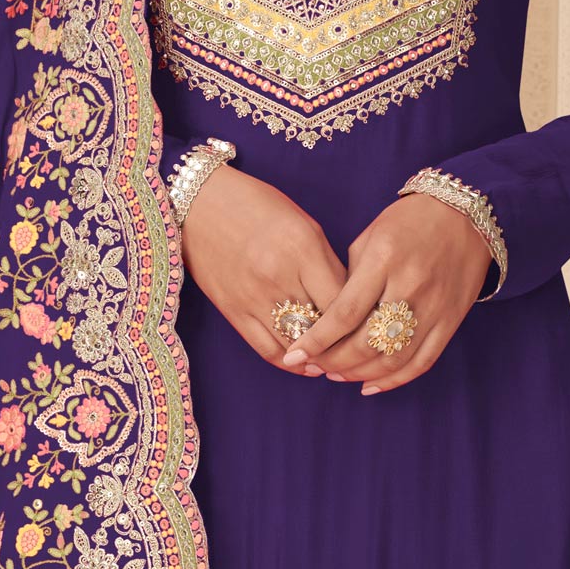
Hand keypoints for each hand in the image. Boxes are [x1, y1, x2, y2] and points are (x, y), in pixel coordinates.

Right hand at [177, 164, 349, 372]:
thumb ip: (327, 263)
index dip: (362, 316)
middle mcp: (279, 275)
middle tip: (360, 348)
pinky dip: (291, 363)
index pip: (344, 299)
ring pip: (298, 344)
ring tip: (336, 361)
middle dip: (345, 340)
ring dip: (320, 357)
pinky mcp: (234, 312)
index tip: (371, 324)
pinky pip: (268, 349)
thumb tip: (348, 302)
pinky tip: (306, 365)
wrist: (198, 204)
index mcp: (302, 247)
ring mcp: (254, 297)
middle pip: (324, 324)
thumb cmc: (256, 206)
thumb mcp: (302, 224)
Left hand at [280, 192, 490, 395]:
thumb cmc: (408, 222)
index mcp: (384, 260)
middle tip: (314, 366)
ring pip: (393, 358)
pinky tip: (370, 385)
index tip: (295, 355)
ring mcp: (434, 307)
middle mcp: (411, 286)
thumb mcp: (370, 237)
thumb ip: (349, 280)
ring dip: (359, 374)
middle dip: (334, 361)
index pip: (345, 313)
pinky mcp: (450, 321)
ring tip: (336, 375)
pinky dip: (394, 380)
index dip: (317, 340)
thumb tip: (328, 321)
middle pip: (367, 342)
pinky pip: (421, 362)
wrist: (465, 216)